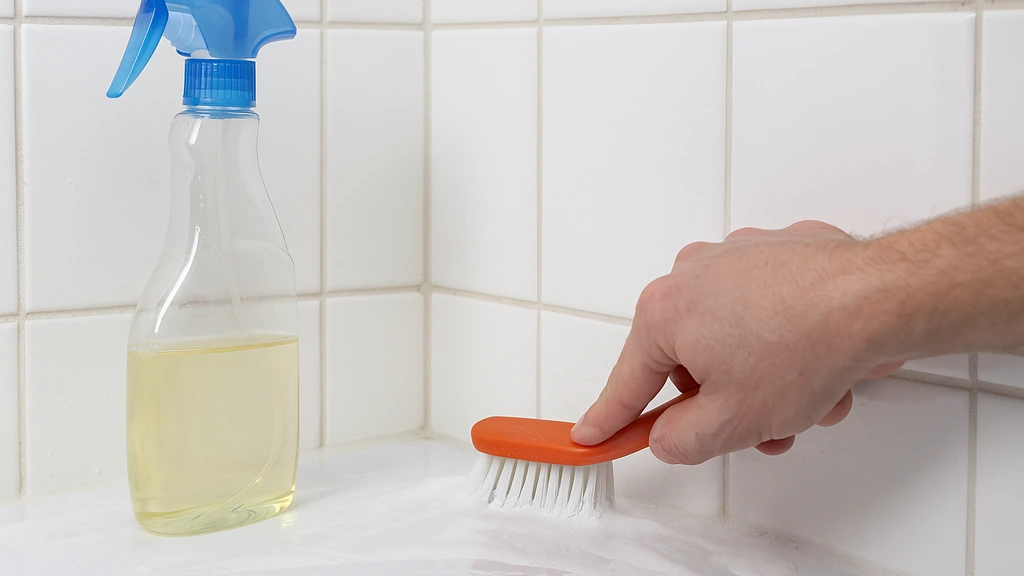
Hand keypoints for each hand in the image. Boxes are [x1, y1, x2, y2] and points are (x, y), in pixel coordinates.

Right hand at [570, 221, 902, 464]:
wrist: (878, 297)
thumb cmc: (807, 344)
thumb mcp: (731, 423)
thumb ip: (680, 440)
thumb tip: (668, 435)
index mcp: (665, 312)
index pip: (626, 381)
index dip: (610, 418)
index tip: (592, 433)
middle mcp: (691, 275)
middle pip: (688, 362)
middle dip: (724, 401)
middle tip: (758, 424)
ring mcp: (734, 258)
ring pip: (732, 341)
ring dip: (763, 379)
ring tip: (808, 399)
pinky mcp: (775, 253)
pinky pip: (764, 312)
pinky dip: (785, 341)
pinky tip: (819, 361)